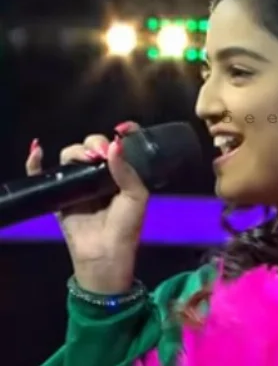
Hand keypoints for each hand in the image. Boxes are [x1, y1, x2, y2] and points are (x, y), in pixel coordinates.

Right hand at [25, 122, 148, 293]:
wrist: (105, 255)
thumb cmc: (126, 226)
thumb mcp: (136, 196)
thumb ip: (126, 170)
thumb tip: (115, 143)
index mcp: (121, 173)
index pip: (117, 144)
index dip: (120, 132)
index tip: (122, 128)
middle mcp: (99, 174)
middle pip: (92, 146)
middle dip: (95, 143)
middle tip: (99, 155)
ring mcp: (78, 183)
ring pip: (71, 156)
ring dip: (75, 151)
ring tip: (84, 160)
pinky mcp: (59, 195)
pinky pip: (43, 174)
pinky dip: (35, 161)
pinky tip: (37, 150)